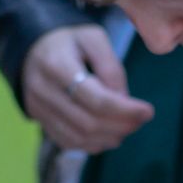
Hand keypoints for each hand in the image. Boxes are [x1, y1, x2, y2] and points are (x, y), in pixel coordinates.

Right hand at [20, 25, 154, 152]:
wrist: (34, 49)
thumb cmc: (70, 41)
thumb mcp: (94, 39)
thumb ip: (111, 68)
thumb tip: (124, 102)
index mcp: (57, 65)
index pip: (96, 100)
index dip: (125, 111)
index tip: (148, 111)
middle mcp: (43, 91)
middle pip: (88, 122)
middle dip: (121, 126)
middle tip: (141, 120)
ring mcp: (38, 109)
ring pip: (79, 137)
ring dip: (109, 138)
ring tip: (128, 127)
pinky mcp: (40, 120)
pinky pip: (69, 142)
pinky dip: (94, 144)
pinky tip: (109, 134)